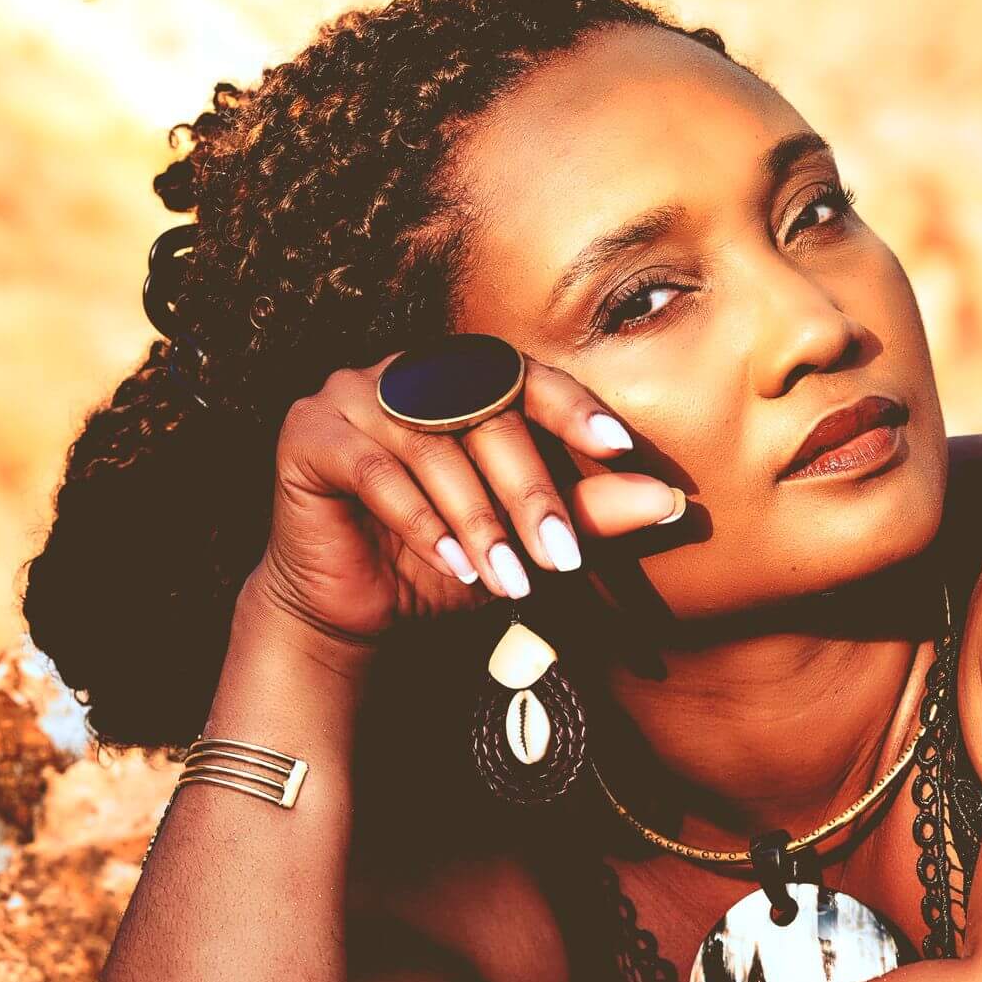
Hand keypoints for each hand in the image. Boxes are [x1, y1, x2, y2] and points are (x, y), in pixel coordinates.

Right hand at [248, 346, 683, 649]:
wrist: (352, 610)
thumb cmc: (443, 563)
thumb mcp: (524, 541)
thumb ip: (588, 515)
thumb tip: (672, 502)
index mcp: (460, 378)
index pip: (525, 376)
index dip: (572, 408)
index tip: (621, 448)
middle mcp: (407, 371)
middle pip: (483, 416)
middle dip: (528, 493)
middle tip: (560, 558)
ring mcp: (352, 392)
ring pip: (433, 449)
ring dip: (477, 521)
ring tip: (508, 582)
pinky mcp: (309, 432)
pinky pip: (375, 471)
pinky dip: (420, 521)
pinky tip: (450, 565)